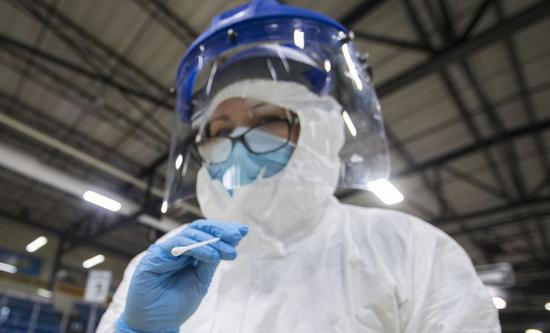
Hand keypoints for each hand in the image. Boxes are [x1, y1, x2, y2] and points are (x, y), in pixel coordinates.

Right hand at [117, 220, 247, 332]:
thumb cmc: (176, 304)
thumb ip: (210, 262)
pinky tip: (212, 256)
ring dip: (212, 241)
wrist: (156, 323)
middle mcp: (177, 248)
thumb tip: (227, 244)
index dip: (223, 231)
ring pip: (190, 234)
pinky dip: (196, 248)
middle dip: (220, 230)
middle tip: (238, 235)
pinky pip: (176, 245)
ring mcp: (165, 251)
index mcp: (188, 253)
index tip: (243, 232)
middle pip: (199, 230)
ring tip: (228, 252)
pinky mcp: (154, 257)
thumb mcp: (201, 281)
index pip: (206, 234)